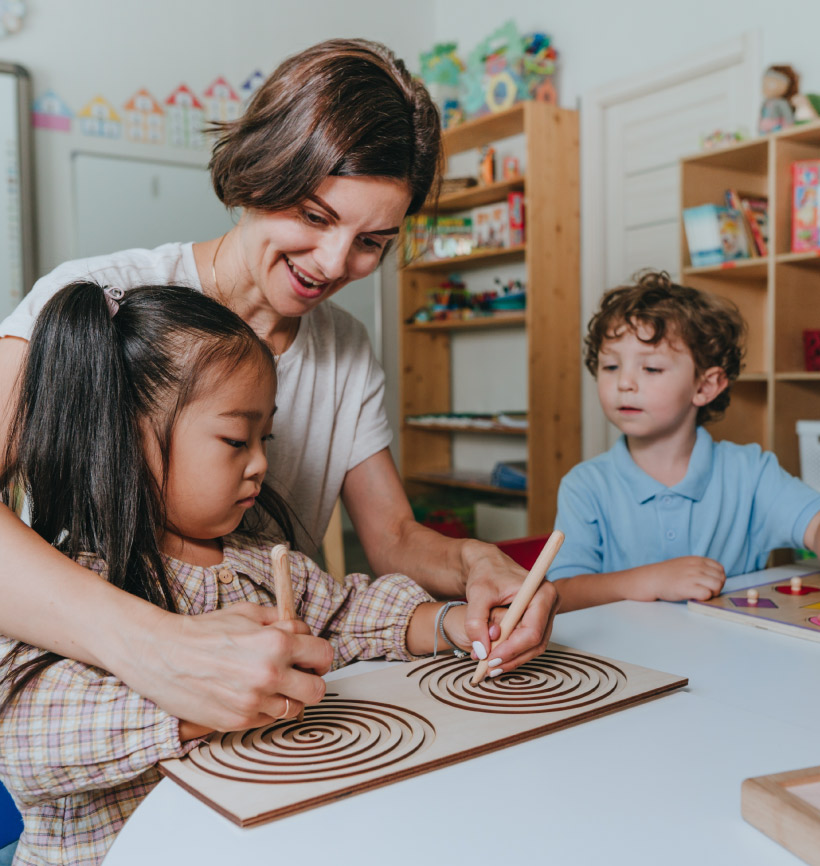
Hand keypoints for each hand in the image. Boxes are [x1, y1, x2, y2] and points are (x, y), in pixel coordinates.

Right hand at [130, 602, 333, 731]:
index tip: (311, 657)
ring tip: (268, 684)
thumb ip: (282, 622)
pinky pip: (268, 719)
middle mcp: (269, 675)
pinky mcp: (238, 721)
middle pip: (317, 690)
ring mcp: (254, 702)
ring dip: (287, 697)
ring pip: (294, 708)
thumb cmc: (205, 631)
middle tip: (297, 674)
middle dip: (310, 680)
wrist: (164, 655)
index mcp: (276, 643)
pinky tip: (248, 693)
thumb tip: (304, 632)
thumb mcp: (248, 613)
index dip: (319, 655)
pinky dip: (264, 708)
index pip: (324, 655)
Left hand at [459, 540, 558, 672]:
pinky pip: (530, 642)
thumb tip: (481, 651)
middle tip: (488, 667)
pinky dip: (513, 652)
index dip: (512, 649)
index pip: (532, 631)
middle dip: (512, 657)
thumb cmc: (485, 573)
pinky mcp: (539, 620)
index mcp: (541, 592)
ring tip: (489, 666)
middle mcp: (549, 603)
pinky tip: (495, 658)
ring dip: (512, 659)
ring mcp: (546, 613)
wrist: (488, 564)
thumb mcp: (476, 595)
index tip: (490, 659)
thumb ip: (476, 621)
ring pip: (534, 646)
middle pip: (536, 642)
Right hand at [633, 556, 725, 601]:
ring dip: (712, 593)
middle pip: (721, 578)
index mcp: (697, 559)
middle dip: (717, 587)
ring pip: (717, 586)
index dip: (718, 578)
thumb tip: (715, 577)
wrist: (651, 579)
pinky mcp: (687, 588)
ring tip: (701, 594)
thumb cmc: (667, 574)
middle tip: (706, 591)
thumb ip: (699, 567)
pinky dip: (704, 598)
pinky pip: (707, 594)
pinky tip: (695, 597)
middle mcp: (696, 566)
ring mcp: (692, 576)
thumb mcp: (685, 563)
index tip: (710, 584)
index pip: (720, 568)